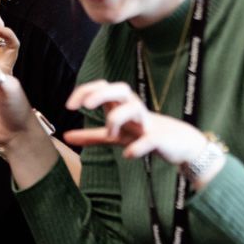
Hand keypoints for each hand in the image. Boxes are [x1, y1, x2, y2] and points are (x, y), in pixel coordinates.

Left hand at [63, 80, 208, 164]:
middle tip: (85, 107)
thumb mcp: (115, 136)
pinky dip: (138, 147)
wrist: (178, 145)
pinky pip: (150, 139)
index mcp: (121, 105)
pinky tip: (128, 155)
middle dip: (101, 94)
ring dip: (117, 119)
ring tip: (111, 134)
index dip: (84, 92)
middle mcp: (134, 108)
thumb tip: (65, 137)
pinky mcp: (160, 138)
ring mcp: (147, 122)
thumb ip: (92, 135)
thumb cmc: (144, 134)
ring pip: (133, 109)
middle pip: (119, 90)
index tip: (69, 106)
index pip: (101, 87)